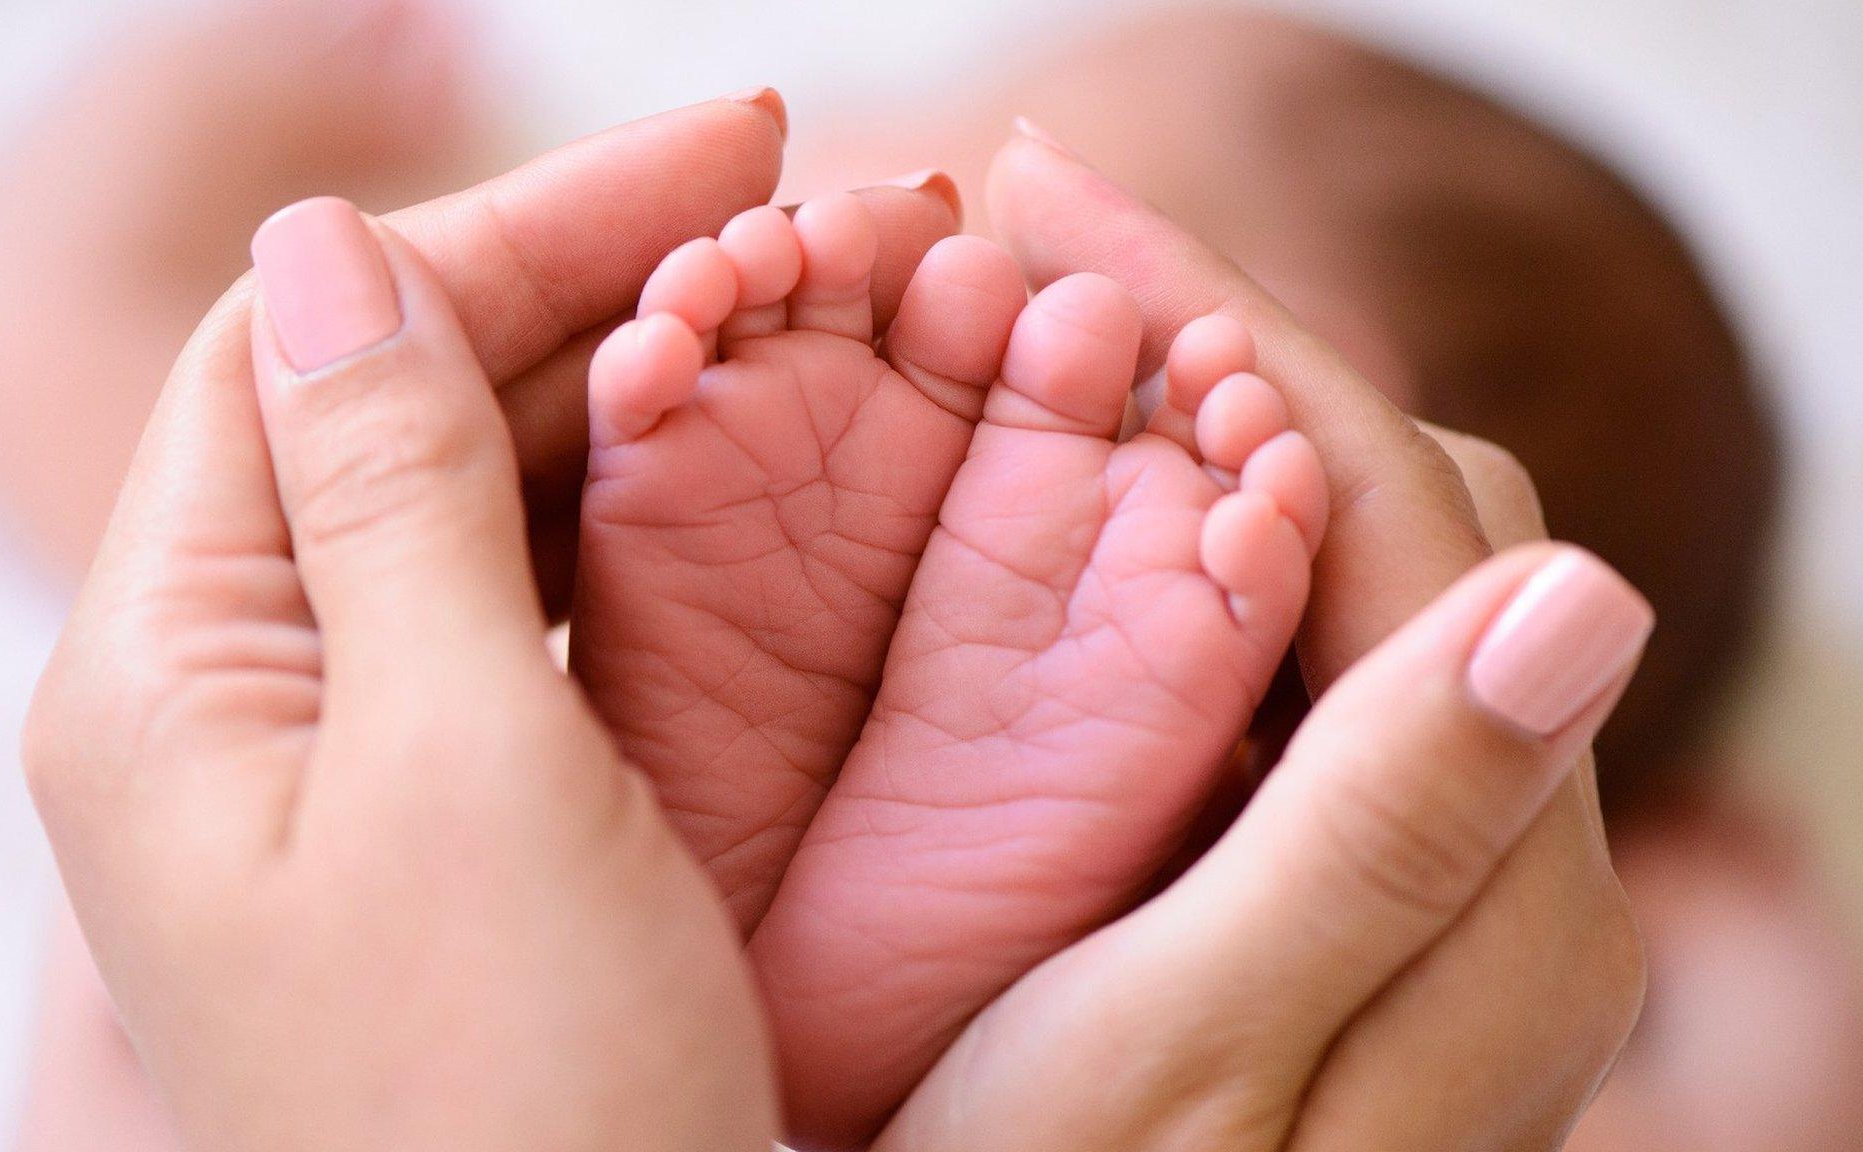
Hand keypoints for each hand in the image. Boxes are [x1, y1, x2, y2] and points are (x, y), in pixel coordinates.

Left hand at [14, 94, 964, 1150]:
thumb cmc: (521, 1106)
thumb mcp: (462, 768)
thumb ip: (388, 495)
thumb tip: (323, 250)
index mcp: (170, 675)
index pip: (309, 346)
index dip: (513, 225)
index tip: (722, 152)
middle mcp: (229, 704)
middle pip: (388, 408)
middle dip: (584, 283)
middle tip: (790, 202)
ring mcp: (337, 765)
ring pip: (462, 501)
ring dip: (614, 387)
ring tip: (786, 304)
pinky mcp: (442, 821)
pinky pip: (515, 614)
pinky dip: (622, 521)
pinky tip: (729, 466)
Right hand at [867, 126, 1650, 1150]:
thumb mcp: (1192, 1053)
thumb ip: (1389, 830)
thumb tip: (1591, 585)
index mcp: (1498, 892)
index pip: (1396, 510)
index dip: (1226, 327)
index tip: (1049, 194)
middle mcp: (1505, 861)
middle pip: (1400, 511)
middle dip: (1217, 346)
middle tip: (1023, 252)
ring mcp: (1426, 867)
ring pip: (1349, 568)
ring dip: (1199, 429)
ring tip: (1035, 336)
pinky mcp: (1344, 880)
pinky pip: (1299, 659)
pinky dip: (1190, 547)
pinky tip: (1075, 505)